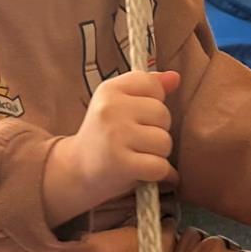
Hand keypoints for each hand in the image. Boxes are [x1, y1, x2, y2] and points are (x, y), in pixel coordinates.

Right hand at [44, 69, 180, 227]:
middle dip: (157, 131)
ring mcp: (114, 135)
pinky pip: (160, 166)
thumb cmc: (104, 136)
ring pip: (164, 142)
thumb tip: (175, 78)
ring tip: (137, 156)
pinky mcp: (120, 163)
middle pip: (163, 115)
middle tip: (135, 142)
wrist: (75, 170)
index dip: (153, 104)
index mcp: (110, 89)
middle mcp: (110, 108)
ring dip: (157, 155)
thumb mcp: (119, 104)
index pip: (153, 85)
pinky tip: (141, 173)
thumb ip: (148, 88)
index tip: (136, 117)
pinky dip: (157, 174)